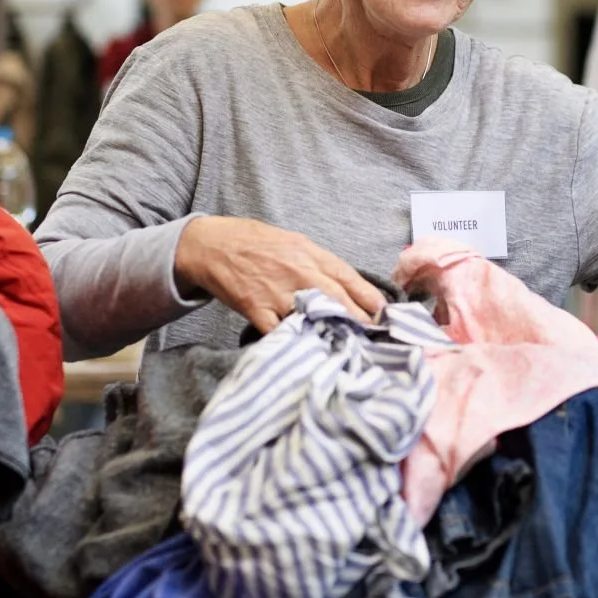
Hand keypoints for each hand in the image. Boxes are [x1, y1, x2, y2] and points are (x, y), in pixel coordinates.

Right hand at [174, 216, 386, 332]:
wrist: (213, 245)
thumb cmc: (256, 243)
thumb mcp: (294, 243)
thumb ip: (319, 264)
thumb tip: (347, 286)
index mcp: (310, 254)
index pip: (350, 277)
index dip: (370, 298)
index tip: (385, 315)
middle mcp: (299, 272)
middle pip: (339, 301)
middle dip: (360, 322)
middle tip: (374, 339)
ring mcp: (278, 292)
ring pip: (314, 317)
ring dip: (333, 335)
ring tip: (350, 350)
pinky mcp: (256, 309)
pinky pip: (280, 332)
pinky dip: (295, 344)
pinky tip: (309, 354)